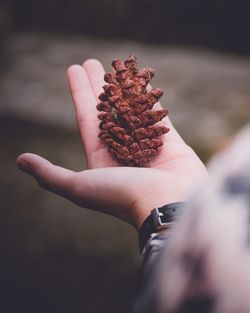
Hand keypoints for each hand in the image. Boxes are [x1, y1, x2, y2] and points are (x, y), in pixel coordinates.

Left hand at [16, 60, 207, 229]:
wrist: (168, 207)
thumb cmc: (122, 196)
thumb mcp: (79, 187)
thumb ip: (50, 174)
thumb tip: (20, 160)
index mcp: (101, 157)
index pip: (87, 118)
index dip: (79, 93)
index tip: (74, 69)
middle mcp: (123, 149)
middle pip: (108, 110)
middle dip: (99, 86)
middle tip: (93, 62)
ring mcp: (146, 144)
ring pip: (133, 109)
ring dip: (125, 88)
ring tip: (120, 67)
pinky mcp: (170, 142)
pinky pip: (157, 115)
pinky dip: (151, 99)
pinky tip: (144, 83)